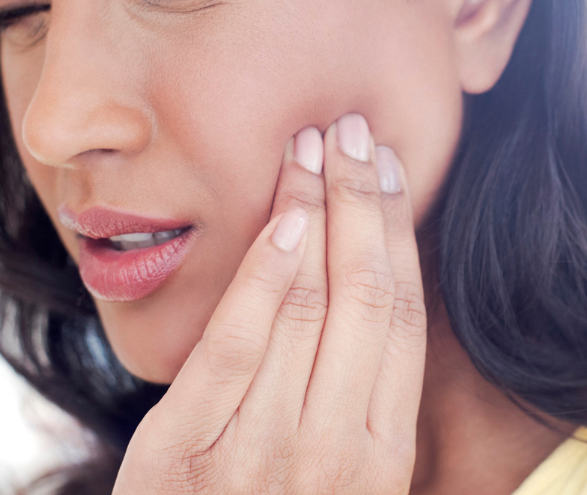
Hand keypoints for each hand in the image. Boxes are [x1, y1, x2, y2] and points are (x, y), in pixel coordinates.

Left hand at [113, 113, 427, 493]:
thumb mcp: (339, 480)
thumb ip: (355, 402)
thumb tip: (372, 293)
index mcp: (382, 457)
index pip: (401, 317)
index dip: (398, 233)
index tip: (390, 170)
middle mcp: (336, 452)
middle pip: (365, 296)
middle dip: (362, 200)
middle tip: (356, 128)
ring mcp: (261, 453)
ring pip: (308, 306)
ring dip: (314, 214)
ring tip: (315, 144)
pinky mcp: (185, 453)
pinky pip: (237, 347)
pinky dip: (263, 277)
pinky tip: (280, 219)